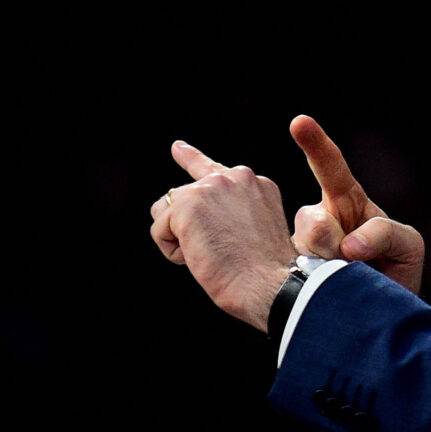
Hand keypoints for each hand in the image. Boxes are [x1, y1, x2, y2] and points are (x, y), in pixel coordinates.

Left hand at [150, 140, 295, 331]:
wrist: (270, 283)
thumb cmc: (265, 271)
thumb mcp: (256, 229)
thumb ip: (233, 210)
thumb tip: (193, 216)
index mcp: (256, 184)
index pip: (215, 171)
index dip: (192, 159)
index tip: (176, 148)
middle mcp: (235, 177)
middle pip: (185, 195)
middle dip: (188, 225)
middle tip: (215, 249)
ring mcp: (210, 186)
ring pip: (167, 212)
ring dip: (179, 238)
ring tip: (210, 254)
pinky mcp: (187, 203)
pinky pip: (159, 229)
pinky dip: (172, 251)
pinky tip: (199, 257)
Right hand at [289, 115, 424, 293]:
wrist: (381, 314)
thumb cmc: (396, 270)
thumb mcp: (406, 246)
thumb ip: (385, 234)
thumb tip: (348, 245)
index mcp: (347, 202)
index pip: (331, 167)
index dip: (316, 144)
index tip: (300, 122)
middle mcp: (319, 221)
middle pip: (312, 220)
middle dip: (328, 239)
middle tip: (351, 258)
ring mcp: (301, 249)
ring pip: (306, 250)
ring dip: (329, 265)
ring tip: (347, 278)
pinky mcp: (291, 277)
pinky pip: (296, 276)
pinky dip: (315, 284)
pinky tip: (325, 290)